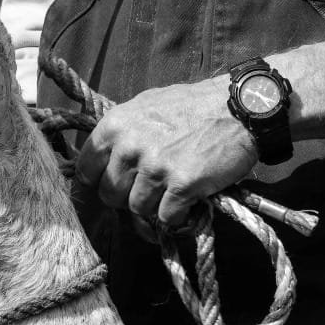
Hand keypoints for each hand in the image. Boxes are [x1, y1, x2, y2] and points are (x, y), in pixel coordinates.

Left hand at [74, 77, 258, 235]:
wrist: (238, 108)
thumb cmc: (192, 106)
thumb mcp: (146, 106)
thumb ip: (123, 133)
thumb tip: (105, 161)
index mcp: (116, 125)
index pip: (86, 169)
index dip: (98, 182)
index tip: (112, 186)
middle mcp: (130, 146)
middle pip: (110, 195)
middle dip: (127, 198)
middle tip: (149, 190)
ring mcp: (155, 166)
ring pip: (137, 209)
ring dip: (155, 207)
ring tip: (173, 192)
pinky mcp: (181, 185)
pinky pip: (166, 218)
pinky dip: (178, 216)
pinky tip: (189, 201)